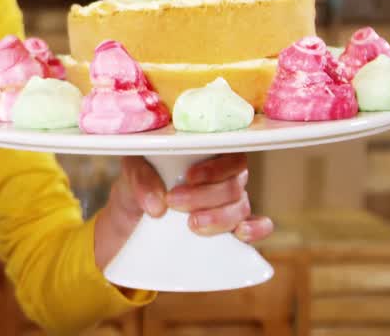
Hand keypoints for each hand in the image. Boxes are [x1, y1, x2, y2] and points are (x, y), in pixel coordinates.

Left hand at [94, 154, 273, 269]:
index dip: (214, 168)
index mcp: (207, 155)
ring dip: (220, 217)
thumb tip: (158, 206)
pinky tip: (240, 234)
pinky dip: (255, 230)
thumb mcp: (132, 172)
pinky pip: (257, 225)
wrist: (133, 216)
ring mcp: (231, 202)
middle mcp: (225, 177)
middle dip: (206, 196)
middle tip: (175, 202)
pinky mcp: (232, 227)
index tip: (189, 177)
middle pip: (233, 184)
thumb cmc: (140, 183)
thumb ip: (141, 179)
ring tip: (192, 225)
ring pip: (241, 206)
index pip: (227, 154)